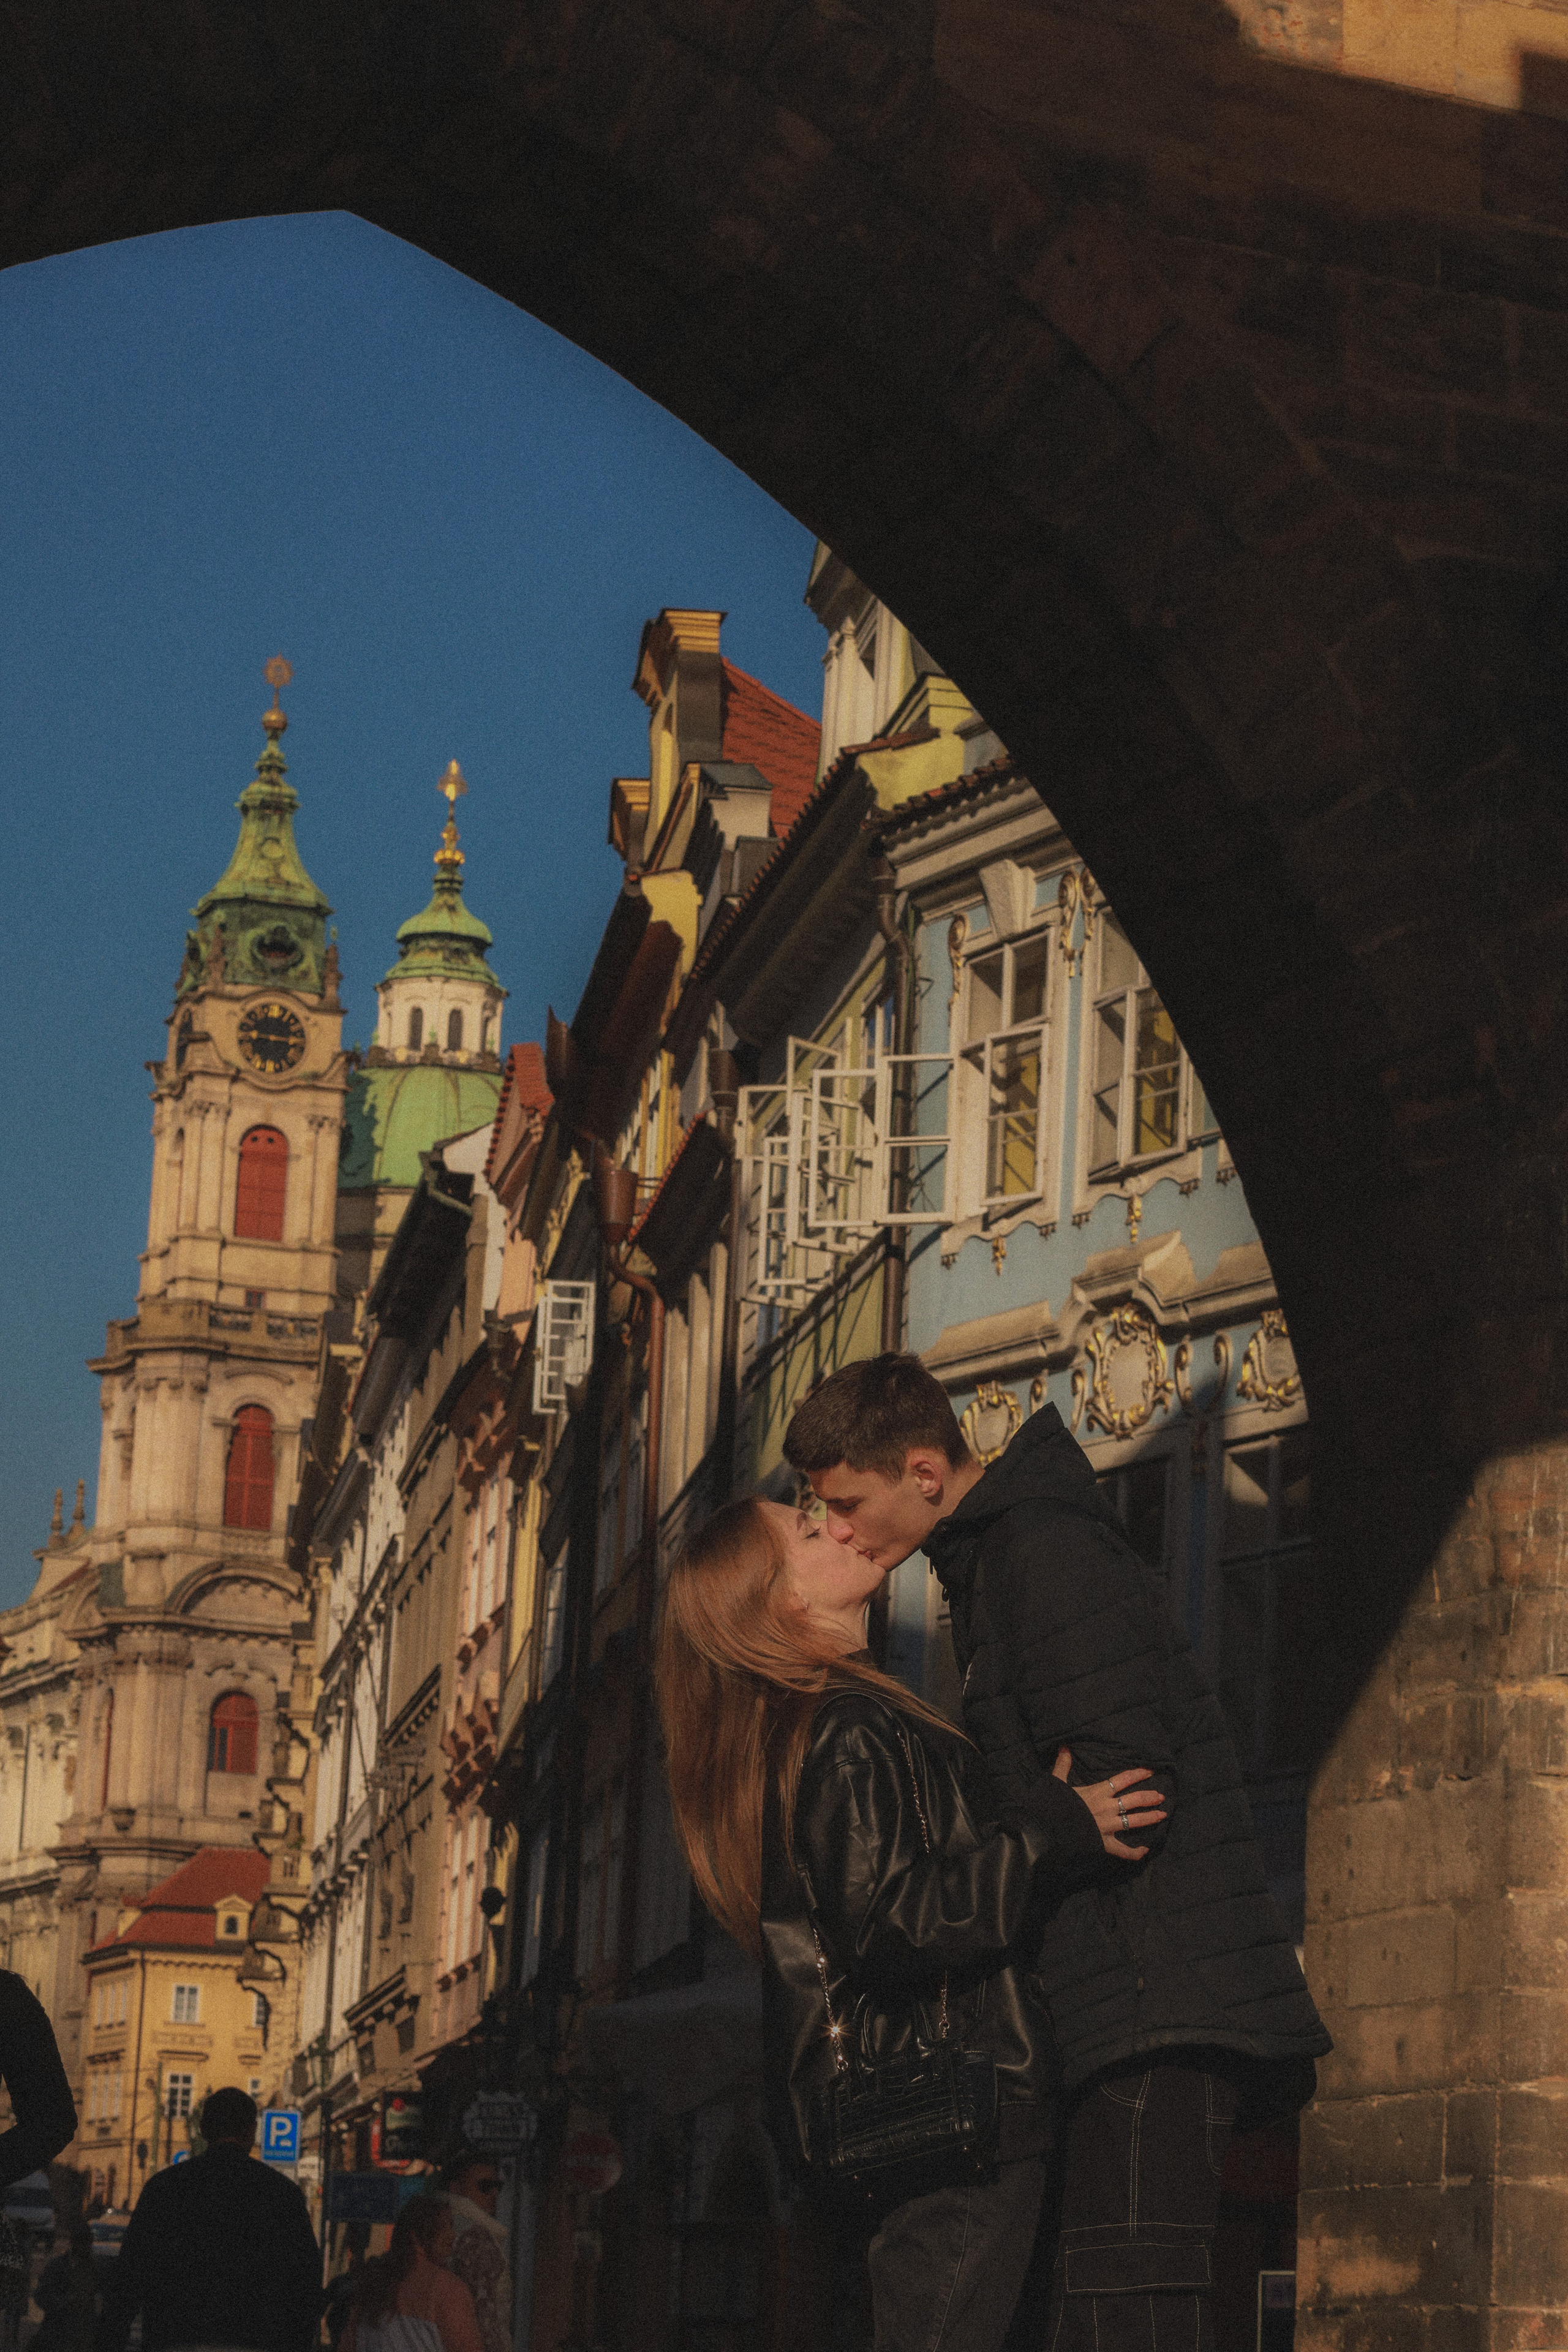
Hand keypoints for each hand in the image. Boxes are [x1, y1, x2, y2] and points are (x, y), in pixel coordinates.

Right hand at [1052, 1746, 1166, 1860]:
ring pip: (1134, 1821)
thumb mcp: (1057, 1781)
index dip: (1138, 1774)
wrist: (1047, 1829)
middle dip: (1149, 1797)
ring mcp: (1108, 1826)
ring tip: (1162, 1815)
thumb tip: (1064, 1746)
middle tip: (1161, 1796)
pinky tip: (1145, 1850)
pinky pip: (1123, 1850)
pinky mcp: (1105, 1844)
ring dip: (1150, 1818)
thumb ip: (1063, 1764)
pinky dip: (1135, 1852)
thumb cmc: (1053, 1805)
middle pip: (1134, 1800)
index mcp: (1098, 1792)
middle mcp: (1107, 1808)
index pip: (1122, 1779)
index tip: (1150, 1772)